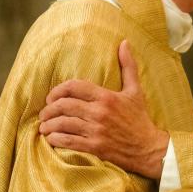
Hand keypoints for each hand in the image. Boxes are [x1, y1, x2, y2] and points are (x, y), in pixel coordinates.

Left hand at [38, 40, 168, 178]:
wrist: (148, 148)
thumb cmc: (140, 119)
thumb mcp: (135, 91)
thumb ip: (128, 66)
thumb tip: (124, 43)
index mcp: (106, 97)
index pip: (74, 86)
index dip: (57, 90)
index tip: (51, 97)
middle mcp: (99, 112)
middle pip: (64, 105)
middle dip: (49, 109)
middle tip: (44, 112)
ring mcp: (96, 131)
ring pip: (63, 124)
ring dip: (49, 125)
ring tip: (44, 126)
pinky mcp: (95, 147)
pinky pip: (69, 141)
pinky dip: (56, 139)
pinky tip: (51, 139)